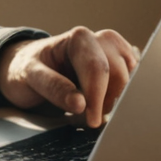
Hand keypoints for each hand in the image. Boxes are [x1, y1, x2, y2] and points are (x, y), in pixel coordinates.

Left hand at [0, 26, 139, 127]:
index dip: (97, 98)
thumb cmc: (29, 68)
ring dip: (112, 101)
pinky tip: (99, 104)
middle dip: (105, 102)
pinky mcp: (121, 65)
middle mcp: (101, 40)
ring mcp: (113, 52)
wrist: (30, 65)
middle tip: (85, 119)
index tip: (92, 122)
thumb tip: (80, 104)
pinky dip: (119, 99)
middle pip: (118, 76)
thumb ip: (53, 87)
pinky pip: (132, 84)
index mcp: (79, 38)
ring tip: (88, 110)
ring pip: (129, 81)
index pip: (97, 69)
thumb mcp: (31, 76)